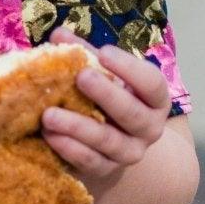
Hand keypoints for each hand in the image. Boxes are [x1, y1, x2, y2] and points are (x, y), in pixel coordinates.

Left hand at [39, 26, 168, 187]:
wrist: (112, 144)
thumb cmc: (108, 99)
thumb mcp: (104, 74)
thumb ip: (85, 54)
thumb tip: (59, 34)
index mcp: (155, 100)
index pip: (152, 83)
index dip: (129, 68)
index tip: (104, 51)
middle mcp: (149, 128)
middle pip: (132, 113)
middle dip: (106, 95)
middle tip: (81, 77)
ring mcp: (129, 152)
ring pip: (108, 141)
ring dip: (78, 127)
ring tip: (49, 114)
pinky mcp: (106, 169)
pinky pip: (89, 161)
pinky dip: (68, 149)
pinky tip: (49, 135)